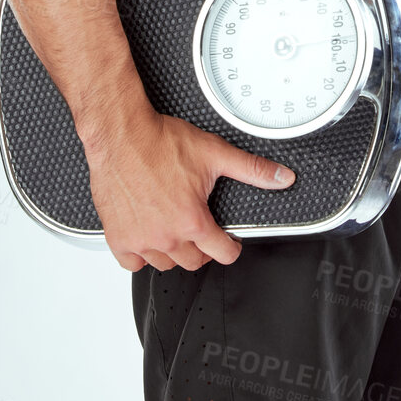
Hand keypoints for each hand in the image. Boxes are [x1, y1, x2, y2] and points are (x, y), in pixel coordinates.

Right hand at [83, 110, 294, 272]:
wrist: (122, 136)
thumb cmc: (160, 142)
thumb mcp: (215, 152)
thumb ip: (252, 169)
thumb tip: (281, 177)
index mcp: (192, 221)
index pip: (222, 254)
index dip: (232, 248)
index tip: (230, 243)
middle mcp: (167, 237)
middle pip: (194, 262)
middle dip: (203, 249)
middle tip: (203, 232)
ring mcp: (141, 241)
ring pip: (165, 264)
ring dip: (174, 253)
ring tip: (178, 233)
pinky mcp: (118, 238)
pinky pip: (132, 263)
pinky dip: (141, 255)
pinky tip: (147, 238)